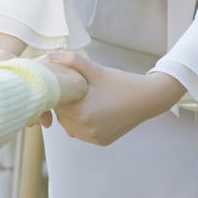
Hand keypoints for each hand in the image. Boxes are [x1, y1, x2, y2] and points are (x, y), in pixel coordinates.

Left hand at [47, 51, 185, 145]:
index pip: (57, 104)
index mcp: (82, 114)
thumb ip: (72, 61)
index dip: (58, 92)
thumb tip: (49, 55)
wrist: (148, 98)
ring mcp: (94, 138)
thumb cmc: (121, 83)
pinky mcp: (102, 142)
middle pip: (62, 117)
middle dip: (64, 104)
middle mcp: (86, 131)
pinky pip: (82, 133)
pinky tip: (92, 110)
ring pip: (70, 127)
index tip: (64, 83)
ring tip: (83, 99)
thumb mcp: (95, 70)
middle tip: (74, 90)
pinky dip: (82, 123)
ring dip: (71, 115)